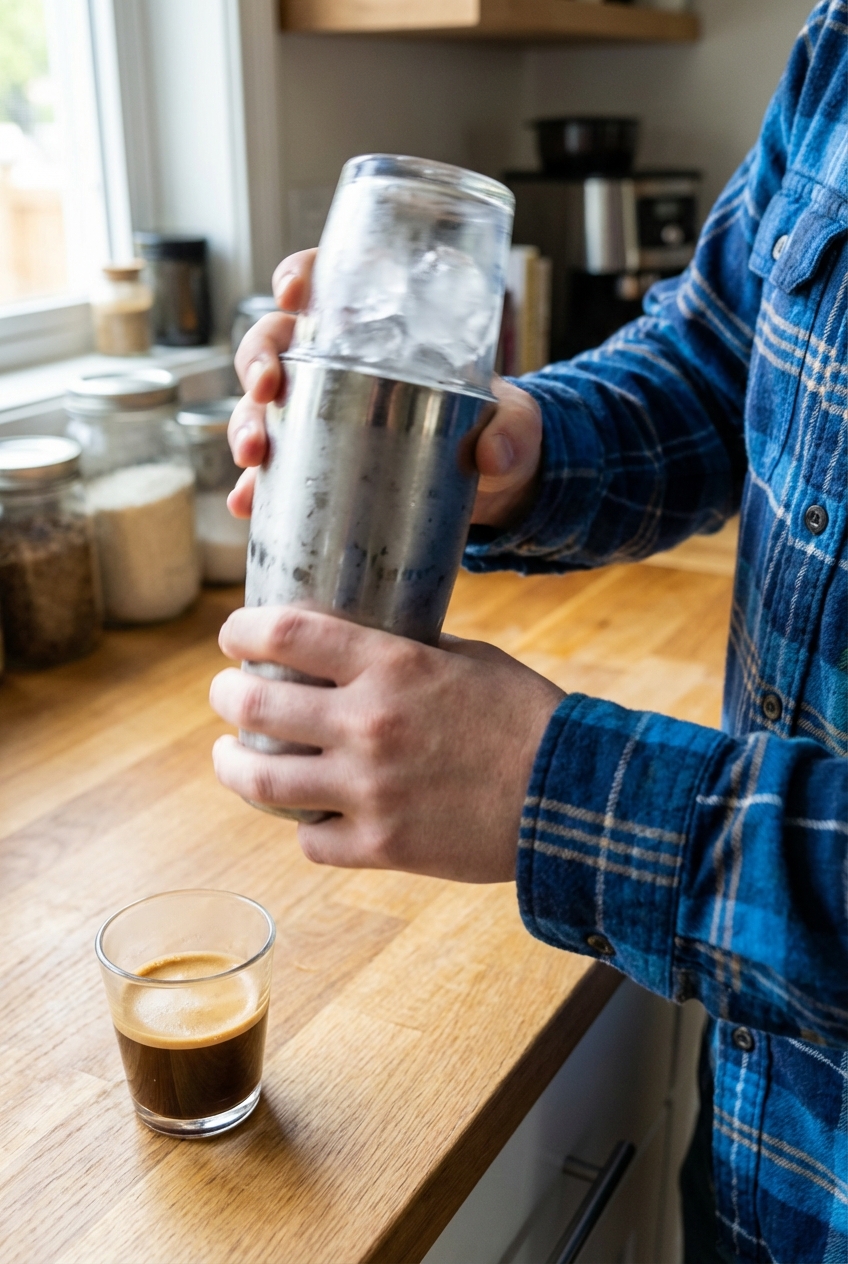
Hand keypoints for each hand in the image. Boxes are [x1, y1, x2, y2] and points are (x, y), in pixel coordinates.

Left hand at [209, 606, 563, 881]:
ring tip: (229, 757)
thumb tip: (354, 647)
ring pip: (259, 781)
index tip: (233, 635)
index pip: (283, 633)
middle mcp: (368, 725)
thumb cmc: (525, 717)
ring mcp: (369, 791)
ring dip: (230, 765)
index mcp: (391, 666)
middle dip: (224, 694)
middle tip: (226, 693)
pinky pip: (309, 841)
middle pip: (251, 706)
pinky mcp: (381, 847)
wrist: (572, 796)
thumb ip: (404, 652)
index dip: (241, 630)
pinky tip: (307, 813)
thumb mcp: (467, 658)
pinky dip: (303, 826)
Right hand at [227, 250, 542, 530]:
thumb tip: (492, 456)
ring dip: (246, 424)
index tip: (294, 292)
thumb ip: (513, 430)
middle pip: (276, 340)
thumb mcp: (515, 421)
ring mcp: (319, 414)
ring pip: (261, 404)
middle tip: (268, 391)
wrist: (489, 485)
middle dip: (258, 360)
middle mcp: (337, 363)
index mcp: (381, 327)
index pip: (329, 280)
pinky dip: (254, 486)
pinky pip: (274, 469)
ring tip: (254, 458)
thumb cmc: (496, 427)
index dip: (300, 275)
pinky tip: (247, 504)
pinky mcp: (316, 462)